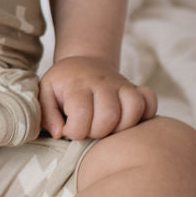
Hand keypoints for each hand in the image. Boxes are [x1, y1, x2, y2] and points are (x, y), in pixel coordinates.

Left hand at [39, 54, 156, 140]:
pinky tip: (129, 121)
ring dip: (123, 126)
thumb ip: (46, 114)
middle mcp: (101, 83)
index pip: (81, 113)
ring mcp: (121, 84)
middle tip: (90, 130)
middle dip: (98, 132)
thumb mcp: (45, 92)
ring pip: (134, 106)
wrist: (83, 63)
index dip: (75, 131)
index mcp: (77, 84)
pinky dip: (146, 114)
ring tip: (110, 129)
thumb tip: (59, 133)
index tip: (70, 130)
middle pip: (109, 115)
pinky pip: (150, 100)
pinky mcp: (135, 88)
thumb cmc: (63, 84)